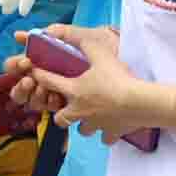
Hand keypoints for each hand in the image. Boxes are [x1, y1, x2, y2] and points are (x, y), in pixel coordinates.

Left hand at [5, 22, 146, 137]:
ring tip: (90, 117)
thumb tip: (78, 38)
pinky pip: (105, 138)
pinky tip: (110, 126)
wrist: (140, 103)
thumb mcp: (101, 56)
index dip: (38, 75)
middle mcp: (79, 110)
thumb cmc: (118, 79)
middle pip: (60, 118)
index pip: (47, 81)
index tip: (34, 72)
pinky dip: (106, 133)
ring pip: (82, 131)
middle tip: (67, 108)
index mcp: (73, 90)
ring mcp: (95, 124)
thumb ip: (87, 46)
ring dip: (83, 125)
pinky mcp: (111, 133)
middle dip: (61, 114)